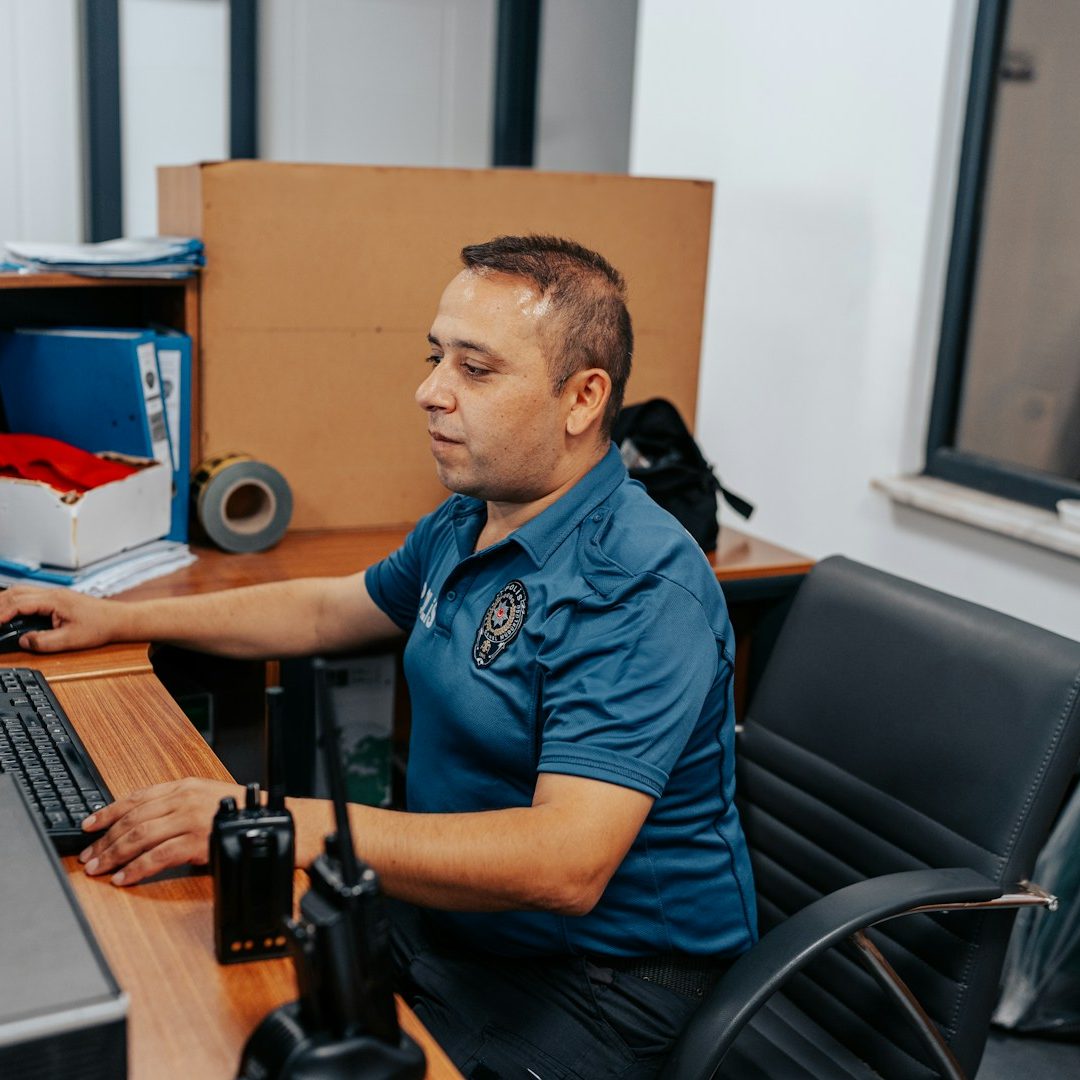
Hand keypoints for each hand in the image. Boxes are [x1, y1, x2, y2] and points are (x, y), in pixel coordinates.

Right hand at [0, 584, 125, 651]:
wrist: (119, 619)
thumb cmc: (100, 626)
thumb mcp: (71, 640)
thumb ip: (45, 642)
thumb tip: (24, 642)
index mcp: (54, 600)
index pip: (19, 603)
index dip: (1, 614)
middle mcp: (52, 593)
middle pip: (15, 593)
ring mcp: (54, 594)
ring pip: (20, 592)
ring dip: (5, 602)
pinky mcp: (56, 599)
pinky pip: (29, 596)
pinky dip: (14, 603)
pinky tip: (10, 613)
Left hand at [78, 777, 243, 885]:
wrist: (268, 822)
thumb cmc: (239, 813)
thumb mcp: (206, 797)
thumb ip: (177, 805)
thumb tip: (143, 822)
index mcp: (184, 786)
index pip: (136, 797)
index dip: (108, 812)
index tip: (89, 825)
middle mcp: (184, 799)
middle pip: (132, 819)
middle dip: (105, 839)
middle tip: (88, 855)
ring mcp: (189, 819)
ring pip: (139, 837)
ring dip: (114, 854)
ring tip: (98, 868)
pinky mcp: (196, 841)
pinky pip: (158, 857)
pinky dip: (137, 869)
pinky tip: (124, 878)